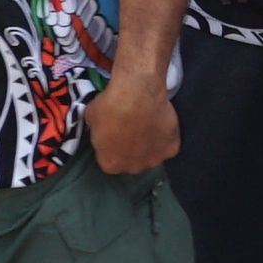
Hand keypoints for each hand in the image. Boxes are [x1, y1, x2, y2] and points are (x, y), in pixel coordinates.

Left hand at [89, 53, 178, 179]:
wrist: (138, 94)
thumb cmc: (110, 106)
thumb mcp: (91, 117)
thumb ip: (96, 129)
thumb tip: (101, 126)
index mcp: (110, 163)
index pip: (109, 160)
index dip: (111, 147)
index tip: (113, 134)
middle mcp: (133, 168)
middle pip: (131, 162)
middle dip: (130, 150)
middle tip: (131, 129)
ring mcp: (154, 160)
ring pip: (151, 155)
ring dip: (149, 145)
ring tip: (148, 125)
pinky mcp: (172, 149)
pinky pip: (168, 144)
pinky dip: (165, 136)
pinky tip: (161, 122)